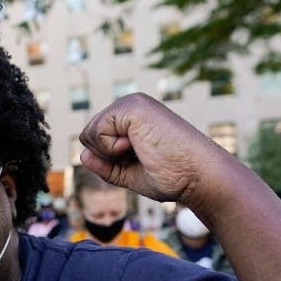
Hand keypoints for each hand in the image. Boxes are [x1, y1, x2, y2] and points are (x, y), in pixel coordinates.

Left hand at [78, 93, 231, 203]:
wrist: (198, 176)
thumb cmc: (173, 177)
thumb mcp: (131, 174)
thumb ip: (106, 165)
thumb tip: (82, 156)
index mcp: (132, 118)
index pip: (95, 140)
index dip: (110, 161)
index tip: (142, 162)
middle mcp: (131, 105)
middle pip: (88, 136)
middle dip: (108, 157)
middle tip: (143, 157)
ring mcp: (131, 103)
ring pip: (89, 134)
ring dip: (111, 154)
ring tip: (143, 151)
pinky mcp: (132, 107)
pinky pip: (96, 133)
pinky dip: (112, 149)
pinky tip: (138, 146)